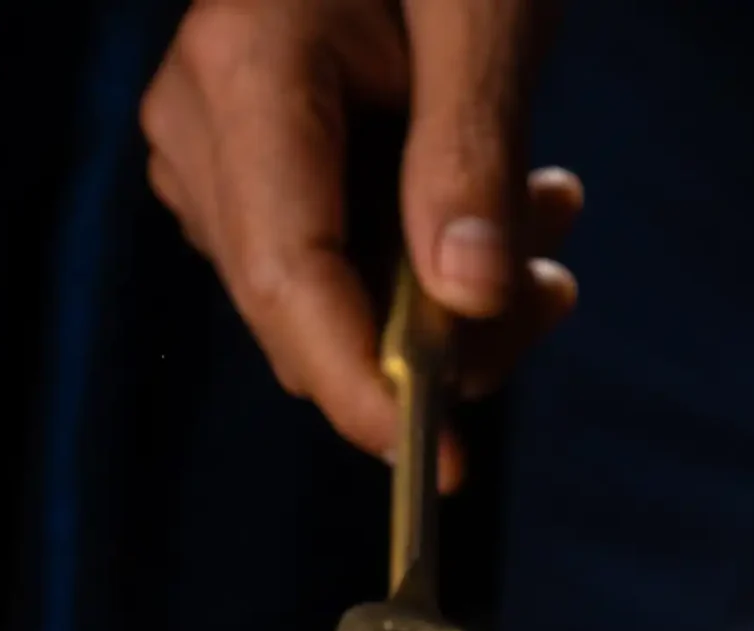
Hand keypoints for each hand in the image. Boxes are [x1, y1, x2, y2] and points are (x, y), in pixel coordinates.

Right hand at [141, 0, 580, 481]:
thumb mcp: (486, 7)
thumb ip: (472, 154)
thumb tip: (467, 305)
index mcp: (242, 72)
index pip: (287, 283)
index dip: (362, 391)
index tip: (441, 461)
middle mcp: (199, 121)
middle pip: (304, 311)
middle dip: (436, 340)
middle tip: (554, 291)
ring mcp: (210, 143)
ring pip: (323, 298)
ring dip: (446, 297)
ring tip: (548, 212)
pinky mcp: (243, 154)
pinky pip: (326, 256)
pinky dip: (418, 259)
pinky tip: (502, 204)